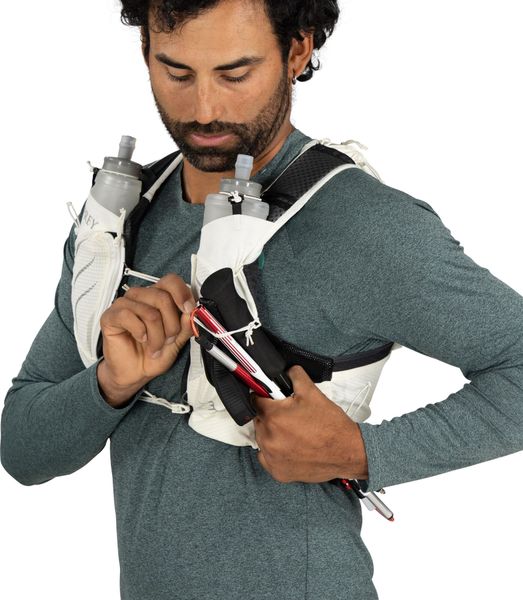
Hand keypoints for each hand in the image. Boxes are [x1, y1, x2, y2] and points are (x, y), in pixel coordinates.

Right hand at [97, 273, 195, 406]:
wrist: (135, 373)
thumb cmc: (152, 354)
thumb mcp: (177, 341)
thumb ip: (186, 325)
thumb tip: (191, 312)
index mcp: (158, 297)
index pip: (171, 281)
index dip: (182, 293)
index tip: (188, 310)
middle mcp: (141, 297)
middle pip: (162, 297)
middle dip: (171, 324)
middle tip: (169, 339)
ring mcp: (124, 304)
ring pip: (149, 312)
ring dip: (157, 335)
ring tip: (155, 346)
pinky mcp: (110, 316)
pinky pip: (128, 316)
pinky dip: (139, 332)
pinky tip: (140, 339)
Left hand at [252, 366, 367, 482]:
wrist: (347, 452)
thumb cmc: (331, 425)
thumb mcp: (312, 392)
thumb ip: (295, 376)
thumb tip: (288, 370)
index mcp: (273, 416)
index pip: (255, 400)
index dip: (263, 396)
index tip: (268, 397)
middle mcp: (268, 438)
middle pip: (259, 420)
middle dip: (270, 415)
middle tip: (288, 416)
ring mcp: (272, 457)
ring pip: (262, 439)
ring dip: (272, 433)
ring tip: (292, 432)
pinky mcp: (278, 472)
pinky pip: (267, 458)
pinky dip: (274, 452)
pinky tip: (290, 447)